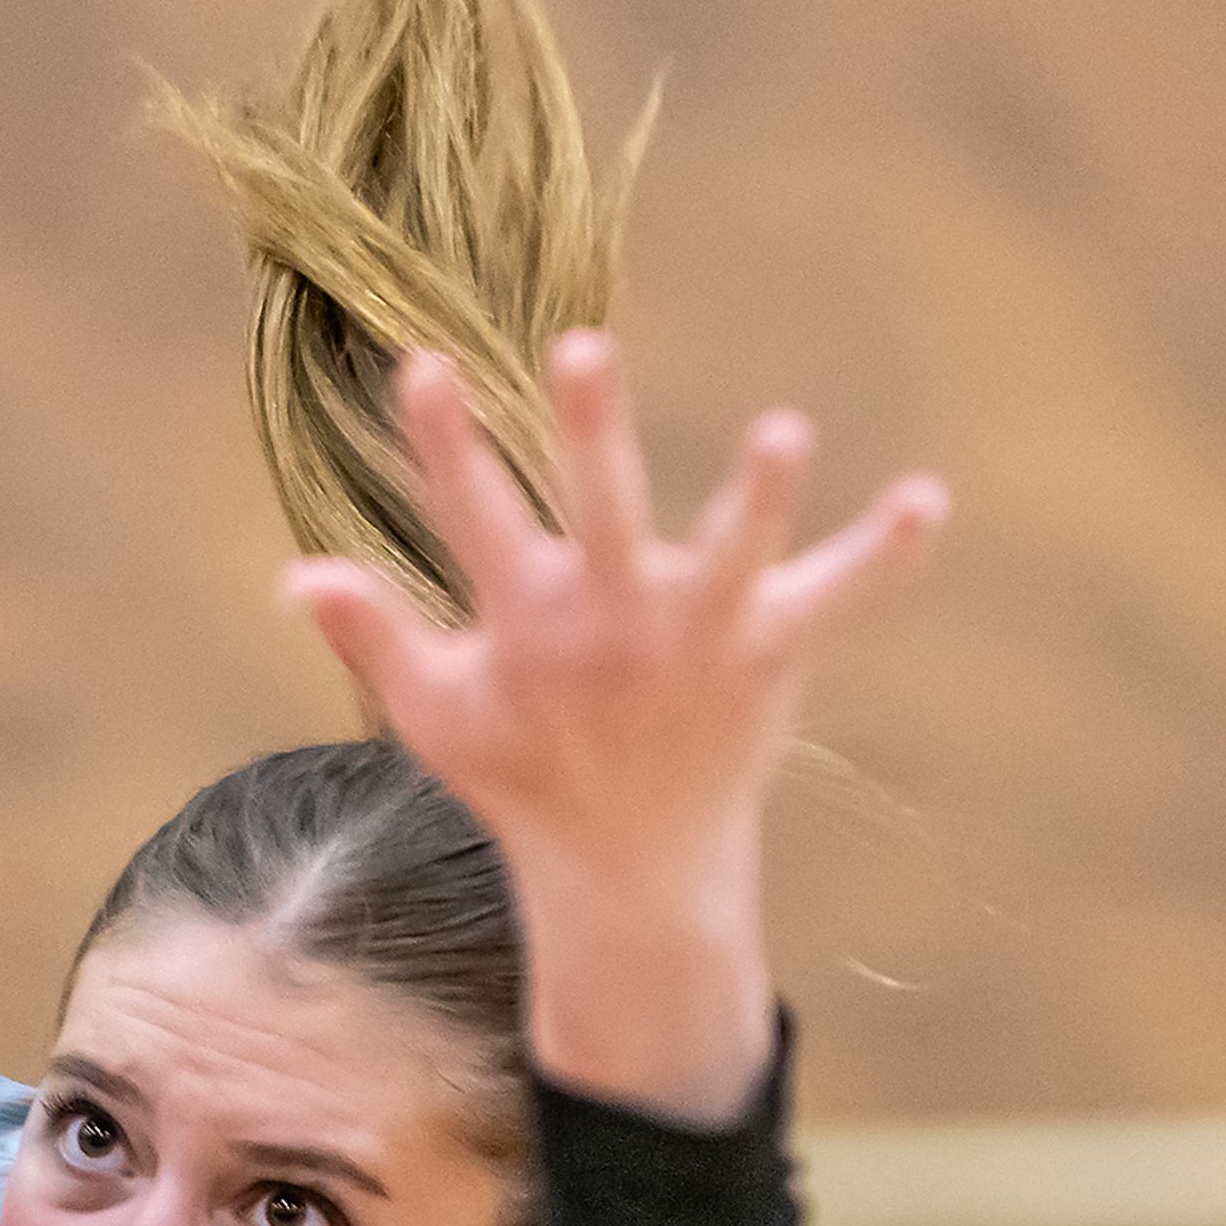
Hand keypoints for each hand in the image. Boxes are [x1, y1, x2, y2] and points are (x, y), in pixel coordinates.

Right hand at [283, 335, 947, 1122]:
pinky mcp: (768, 657)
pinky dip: (882, 554)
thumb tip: (299, 571)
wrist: (630, 875)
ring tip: (783, 433)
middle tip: (583, 350)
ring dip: (756, 499)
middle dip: (591, 433)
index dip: (445, 442)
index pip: (472, 517)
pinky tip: (926, 499)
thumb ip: (374, 636)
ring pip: (731, 558)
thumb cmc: (525, 778)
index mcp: (527, 627)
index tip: (424, 365)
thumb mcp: (434, 716)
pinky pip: (834, 599)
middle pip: (602, 513)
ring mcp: (697, 641)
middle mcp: (613, 626)